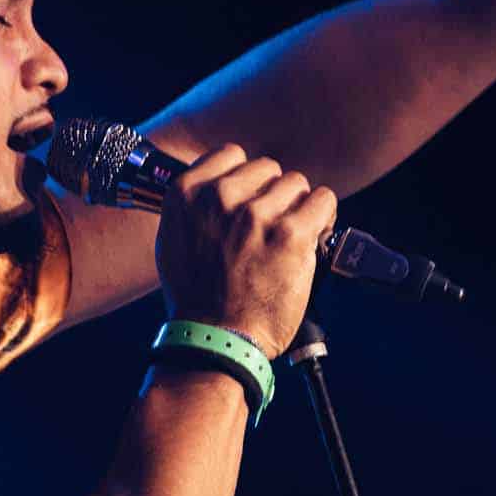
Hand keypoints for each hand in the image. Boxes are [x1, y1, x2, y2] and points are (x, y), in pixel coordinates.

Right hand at [154, 144, 337, 358]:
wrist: (216, 339)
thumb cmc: (196, 298)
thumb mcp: (172, 240)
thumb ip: (195, 206)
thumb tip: (220, 184)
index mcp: (187, 194)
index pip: (232, 155)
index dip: (247, 180)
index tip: (251, 202)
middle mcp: (219, 198)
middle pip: (268, 169)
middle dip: (273, 196)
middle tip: (269, 230)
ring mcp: (256, 215)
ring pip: (296, 184)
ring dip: (298, 209)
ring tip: (288, 240)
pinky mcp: (290, 235)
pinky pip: (323, 201)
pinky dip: (323, 218)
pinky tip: (311, 239)